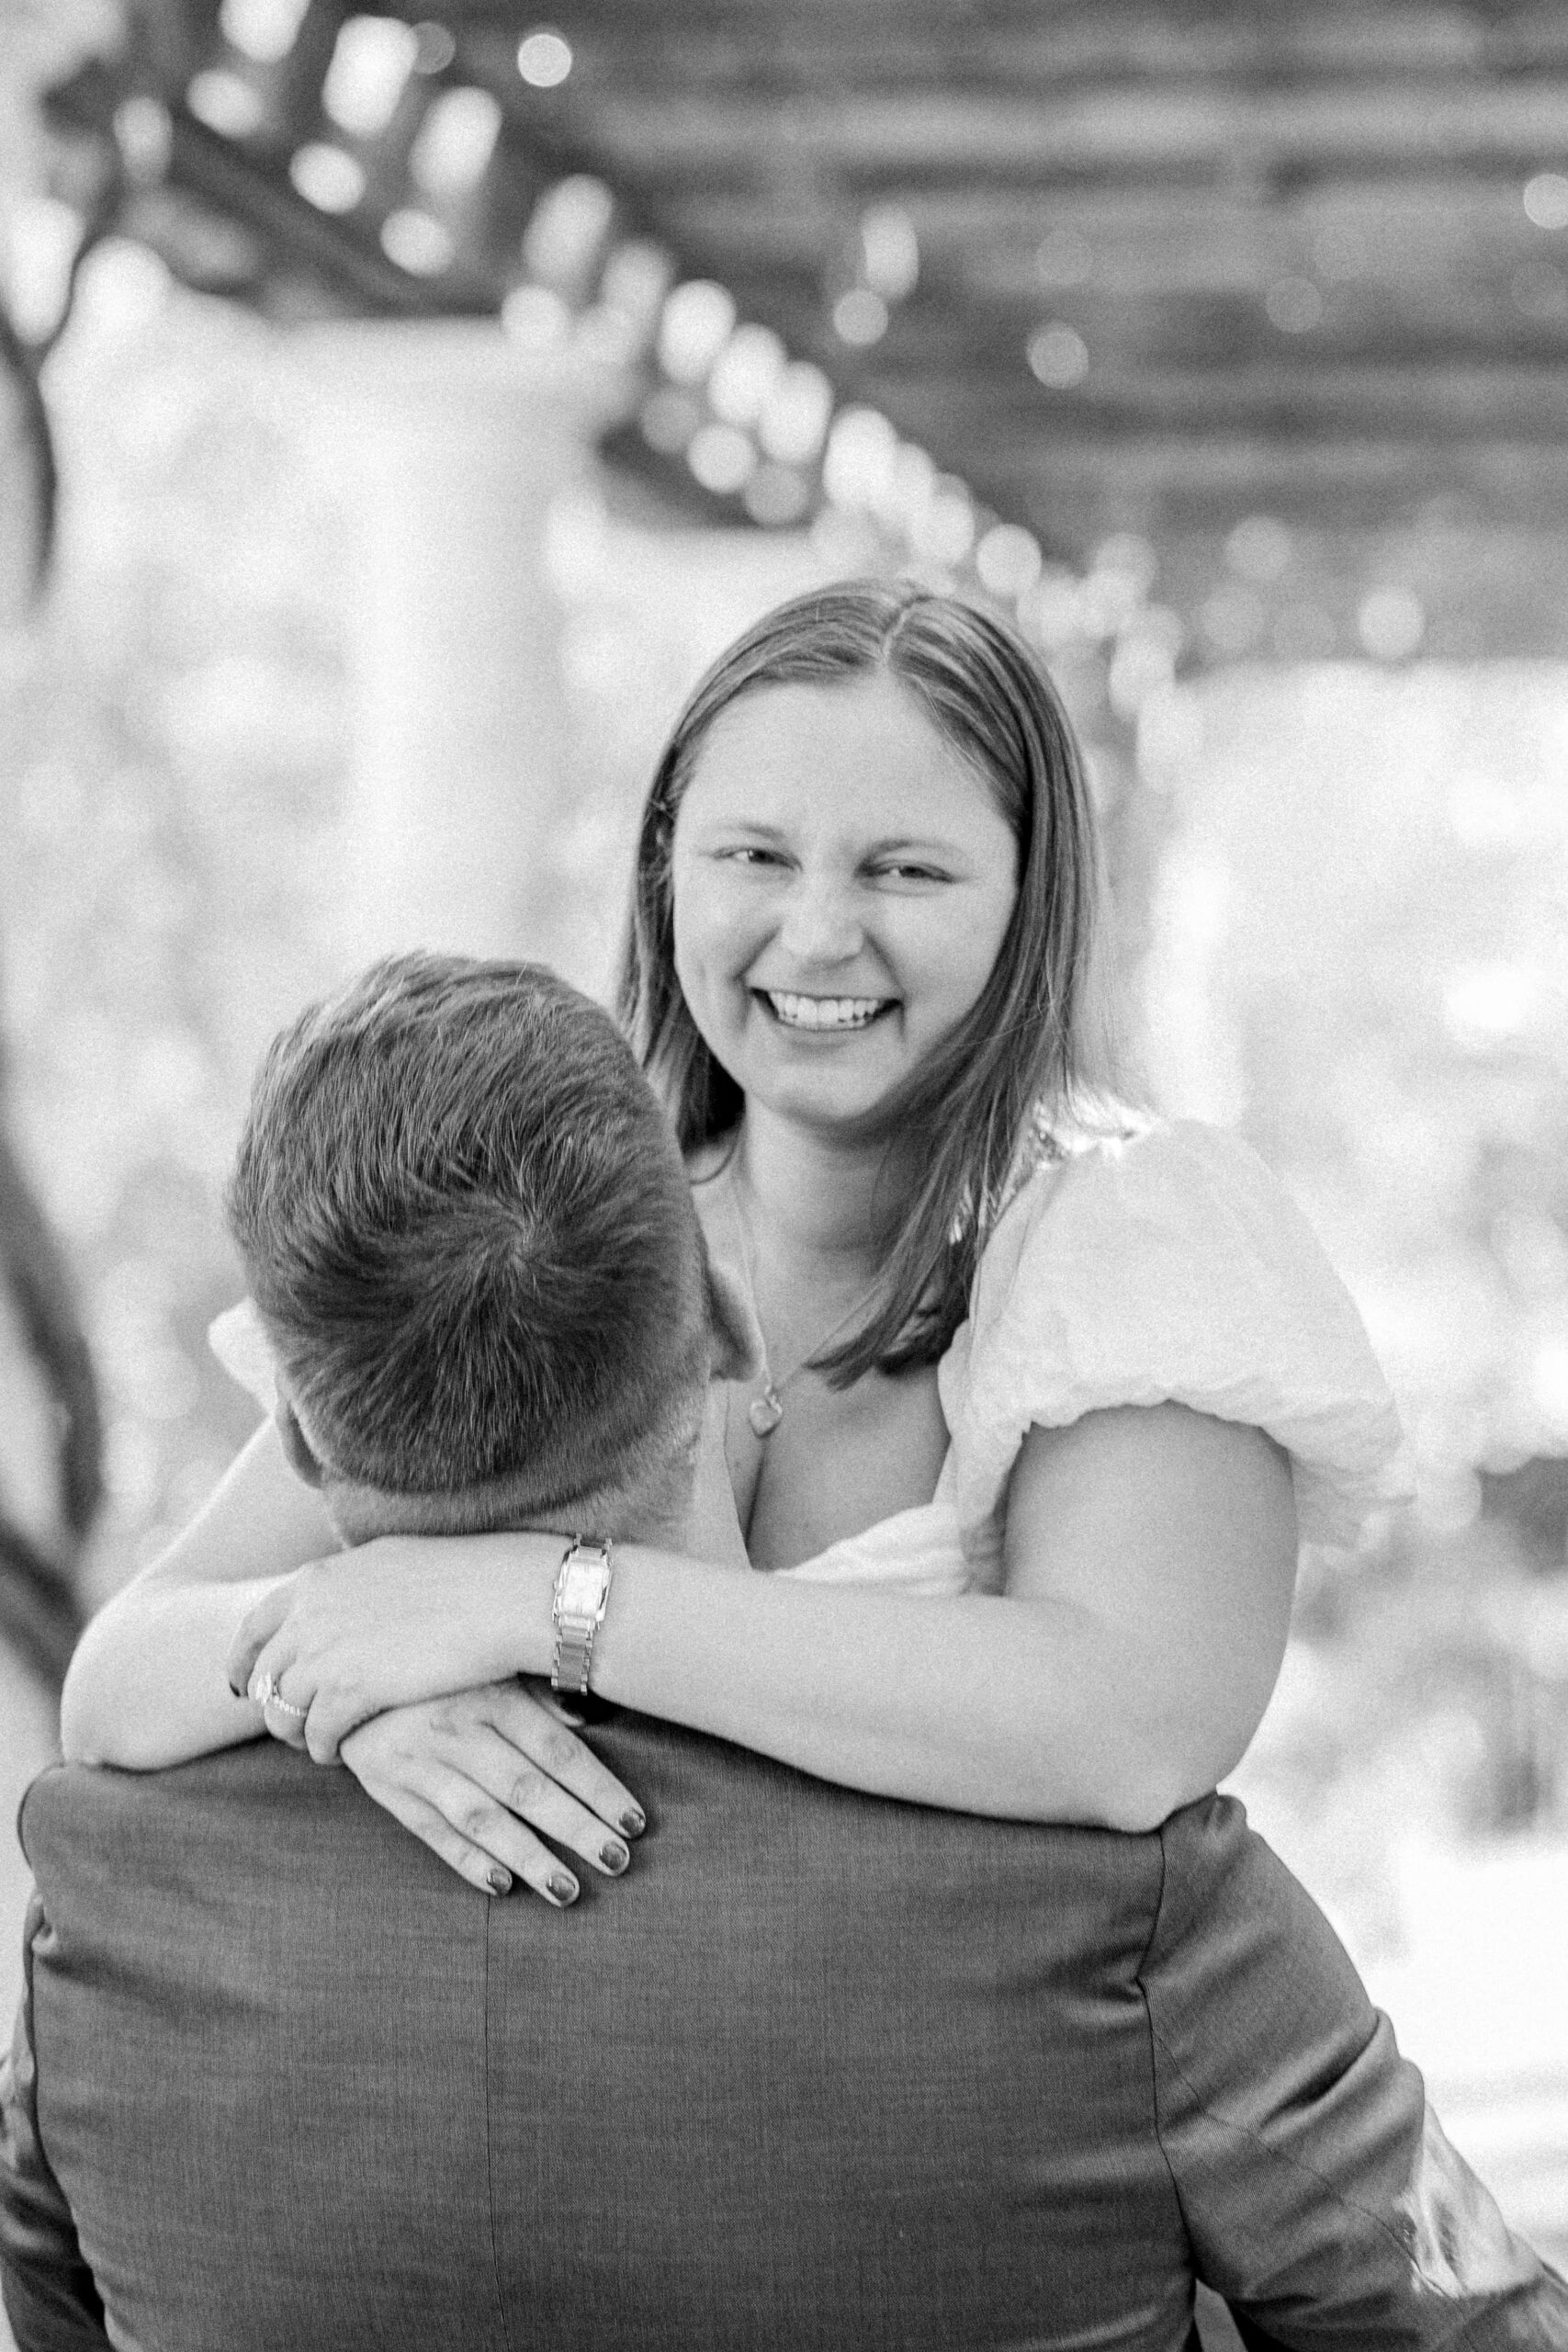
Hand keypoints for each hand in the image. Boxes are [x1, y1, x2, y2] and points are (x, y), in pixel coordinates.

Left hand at [226, 1535, 549, 1761]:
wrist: (502, 1594)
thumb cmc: (466, 1575)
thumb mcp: (392, 1562)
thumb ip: (355, 1585)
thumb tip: (348, 1599)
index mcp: (318, 1579)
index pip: (255, 1624)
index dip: (243, 1658)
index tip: (244, 1682)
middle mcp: (309, 1614)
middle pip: (264, 1672)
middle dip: (267, 1703)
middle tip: (282, 1723)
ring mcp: (325, 1653)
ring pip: (282, 1710)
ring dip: (294, 1732)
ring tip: (315, 1743)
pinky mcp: (350, 1692)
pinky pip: (316, 1734)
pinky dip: (323, 1749)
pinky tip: (339, 1754)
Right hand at [340, 1680, 646, 1906]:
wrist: (340, 1665)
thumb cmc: (433, 1664)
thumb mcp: (486, 1663)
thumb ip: (536, 1692)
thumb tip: (589, 1720)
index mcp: (490, 1693)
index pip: (557, 1751)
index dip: (599, 1788)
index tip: (635, 1821)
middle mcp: (457, 1729)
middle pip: (528, 1789)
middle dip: (577, 1829)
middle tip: (618, 1861)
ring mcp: (419, 1761)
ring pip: (483, 1818)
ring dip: (529, 1857)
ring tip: (569, 1890)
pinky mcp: (388, 1787)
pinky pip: (432, 1832)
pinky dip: (467, 1861)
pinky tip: (503, 1886)